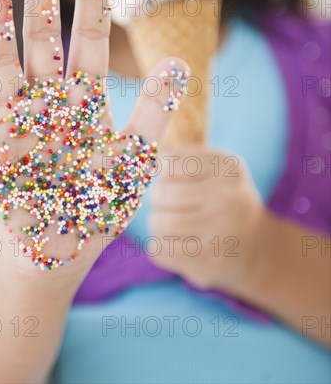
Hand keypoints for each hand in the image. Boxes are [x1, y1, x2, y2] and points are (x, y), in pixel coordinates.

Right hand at [0, 0, 188, 277]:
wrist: (57, 253)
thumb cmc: (96, 209)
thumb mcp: (133, 162)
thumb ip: (153, 113)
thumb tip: (179, 62)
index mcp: (85, 103)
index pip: (91, 39)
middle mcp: (47, 103)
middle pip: (43, 39)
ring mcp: (12, 122)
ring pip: (3, 62)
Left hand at [148, 145, 263, 292]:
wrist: (259, 250)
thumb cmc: (223, 203)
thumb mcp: (213, 170)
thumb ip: (179, 157)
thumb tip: (147, 145)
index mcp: (227, 166)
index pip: (168, 161)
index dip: (164, 174)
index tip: (176, 181)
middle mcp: (228, 195)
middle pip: (161, 193)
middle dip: (158, 202)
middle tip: (173, 208)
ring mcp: (221, 230)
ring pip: (158, 223)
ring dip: (158, 226)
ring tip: (174, 227)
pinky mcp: (210, 261)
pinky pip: (160, 250)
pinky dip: (160, 248)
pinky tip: (178, 245)